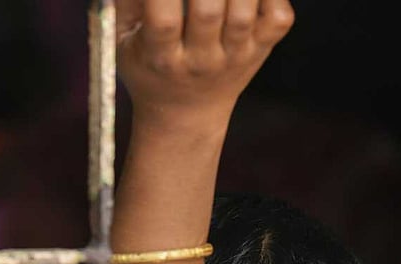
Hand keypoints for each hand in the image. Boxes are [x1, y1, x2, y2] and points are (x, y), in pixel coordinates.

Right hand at [117, 0, 293, 119]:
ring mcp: (235, 56)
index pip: (163, 20)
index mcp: (162, 57)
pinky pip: (278, 18)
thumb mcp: (122, 41)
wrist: (187, 114)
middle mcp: (202, 60)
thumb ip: (125, 2)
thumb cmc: (148, 65)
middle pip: (207, 11)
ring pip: (242, 13)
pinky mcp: (261, 48)